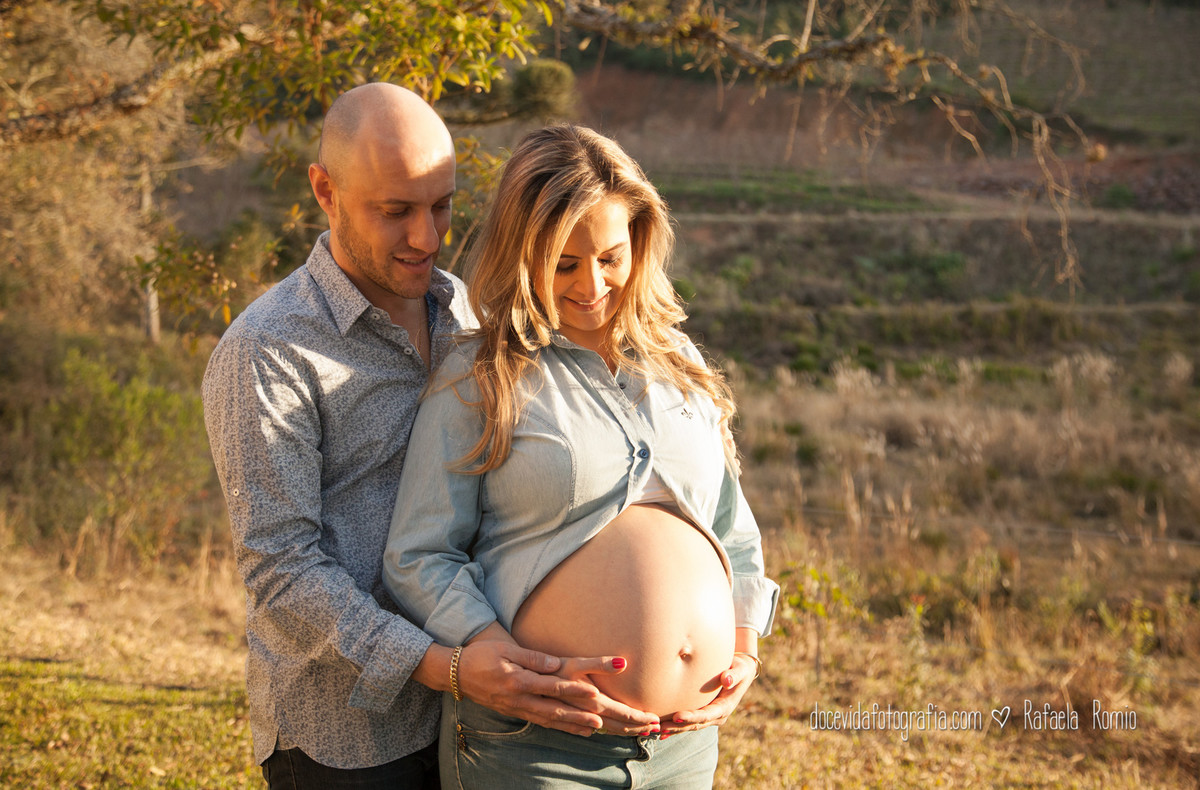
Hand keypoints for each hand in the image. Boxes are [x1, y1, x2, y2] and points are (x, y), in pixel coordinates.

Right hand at [457, 640, 656, 736]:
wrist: (457, 674)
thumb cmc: (481, 655)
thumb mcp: (504, 649)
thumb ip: (530, 657)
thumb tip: (554, 663)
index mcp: (517, 680)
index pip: (550, 686)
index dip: (573, 689)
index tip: (594, 692)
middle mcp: (518, 698)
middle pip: (554, 709)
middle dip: (579, 716)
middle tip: (602, 721)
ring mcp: (517, 708)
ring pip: (549, 720)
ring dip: (572, 725)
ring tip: (594, 729)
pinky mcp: (515, 712)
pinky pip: (541, 722)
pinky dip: (559, 727)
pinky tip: (574, 730)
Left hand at [658, 652, 757, 736]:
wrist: (740, 673)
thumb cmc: (739, 668)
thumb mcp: (741, 670)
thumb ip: (735, 674)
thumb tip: (727, 680)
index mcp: (724, 708)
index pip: (706, 715)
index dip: (691, 717)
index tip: (677, 716)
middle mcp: (716, 716)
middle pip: (695, 724)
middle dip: (678, 726)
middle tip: (661, 727)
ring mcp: (709, 717)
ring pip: (689, 726)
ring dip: (674, 729)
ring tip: (657, 729)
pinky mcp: (702, 713)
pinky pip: (687, 722)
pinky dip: (675, 726)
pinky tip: (660, 730)